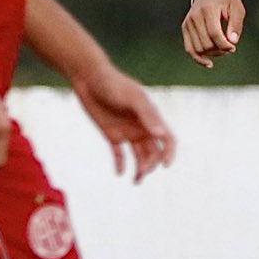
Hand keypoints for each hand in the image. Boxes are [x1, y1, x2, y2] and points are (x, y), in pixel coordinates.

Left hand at [75, 63, 175, 181]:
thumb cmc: (113, 84)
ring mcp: (127, 131)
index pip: (167, 139)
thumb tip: (160, 135)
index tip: (166, 166)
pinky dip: (120, 164)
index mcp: (151, 118)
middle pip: (154, 152)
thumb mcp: (131, 98)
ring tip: (135, 181)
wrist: (88, 77)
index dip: (170, 153)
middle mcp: (142, 127)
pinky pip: (119, 153)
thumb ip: (146, 115)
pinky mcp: (112, 134)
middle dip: (151, 164)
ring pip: (139, 155)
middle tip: (141, 172)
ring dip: (139, 168)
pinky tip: (119, 173)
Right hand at [182, 0, 245, 68]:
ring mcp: (188, 22)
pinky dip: (198, 58)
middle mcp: (195, 16)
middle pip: (206, 43)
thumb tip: (232, 42)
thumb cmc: (227, 0)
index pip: (214, 33)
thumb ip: (236, 25)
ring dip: (212, 54)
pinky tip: (209, 64)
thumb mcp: (237, 9)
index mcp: (208, 9)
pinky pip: (189, 48)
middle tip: (230, 47)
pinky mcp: (185, 28)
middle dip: (220, 50)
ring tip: (222, 50)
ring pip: (198, 48)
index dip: (224, 45)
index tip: (233, 48)